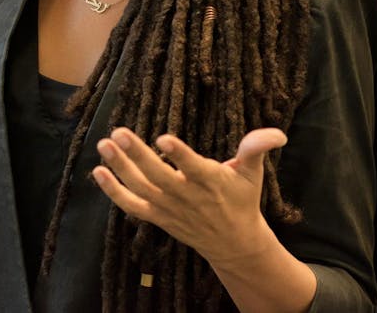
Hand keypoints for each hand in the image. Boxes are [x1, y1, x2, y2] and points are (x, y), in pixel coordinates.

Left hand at [92, 126, 287, 265]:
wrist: (234, 244)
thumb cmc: (241, 200)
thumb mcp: (252, 173)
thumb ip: (257, 148)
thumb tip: (278, 133)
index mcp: (211, 181)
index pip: (192, 168)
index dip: (178, 154)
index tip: (163, 138)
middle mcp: (187, 196)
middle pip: (158, 177)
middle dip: (137, 155)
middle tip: (118, 132)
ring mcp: (169, 208)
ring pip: (141, 189)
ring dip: (120, 168)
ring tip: (104, 145)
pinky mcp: (158, 216)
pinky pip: (132, 206)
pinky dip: (114, 192)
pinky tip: (98, 172)